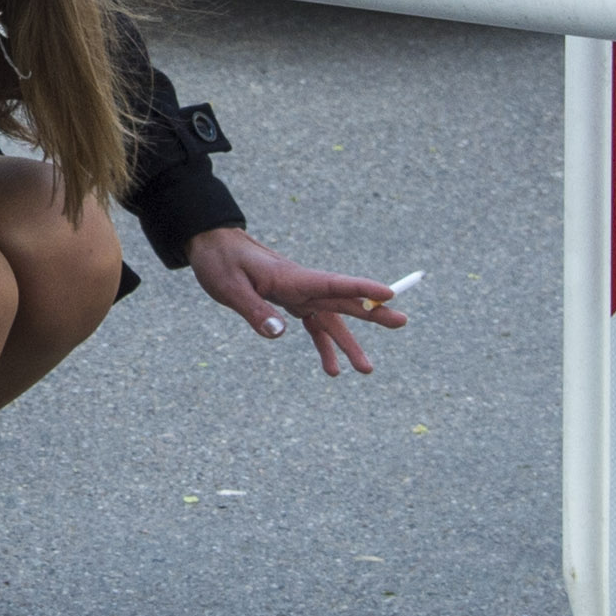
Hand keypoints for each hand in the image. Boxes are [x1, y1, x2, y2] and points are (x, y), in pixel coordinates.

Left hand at [187, 227, 406, 376]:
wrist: (212, 245)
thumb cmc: (220, 262)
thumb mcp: (229, 288)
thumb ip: (254, 310)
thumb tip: (279, 334)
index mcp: (293, 278)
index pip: (334, 282)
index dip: (363, 288)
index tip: (390, 293)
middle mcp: (302, 285)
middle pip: (344, 300)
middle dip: (374, 312)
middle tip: (403, 322)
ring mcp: (298, 294)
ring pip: (332, 319)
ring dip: (350, 343)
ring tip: (366, 370)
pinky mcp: (290, 302)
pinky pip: (314, 325)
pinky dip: (324, 346)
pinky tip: (332, 369)